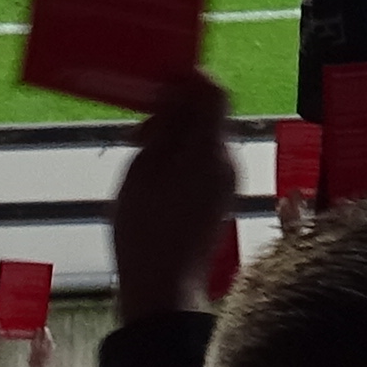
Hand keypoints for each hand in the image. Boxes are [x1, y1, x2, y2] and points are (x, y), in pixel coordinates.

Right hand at [111, 75, 238, 323]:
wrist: (162, 288)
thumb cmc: (145, 229)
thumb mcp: (143, 168)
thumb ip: (165, 125)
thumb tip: (178, 91)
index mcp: (210, 149)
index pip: (214, 91)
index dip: (188, 77)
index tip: (157, 81)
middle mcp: (228, 161)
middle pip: (209, 115)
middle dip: (174, 111)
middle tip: (138, 131)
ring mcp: (227, 181)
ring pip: (204, 138)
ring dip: (175, 135)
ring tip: (139, 156)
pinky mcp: (220, 197)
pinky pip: (204, 160)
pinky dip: (181, 157)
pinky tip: (153, 176)